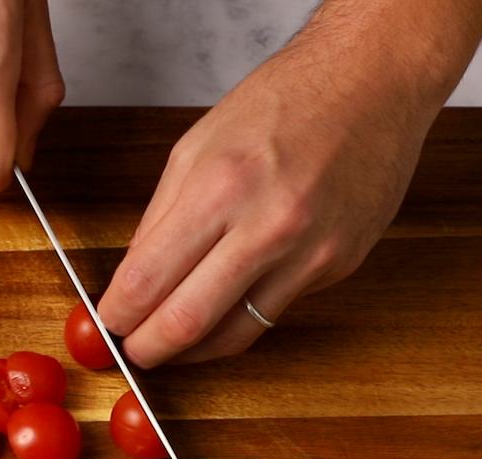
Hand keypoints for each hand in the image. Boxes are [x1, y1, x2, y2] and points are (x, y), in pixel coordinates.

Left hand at [96, 0, 481, 367]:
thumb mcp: (197, 146)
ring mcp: (309, 254)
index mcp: (219, 187)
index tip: (108, 323)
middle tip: (134, 352)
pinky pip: (275, 311)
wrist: (374, 83)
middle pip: (187, 322)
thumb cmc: (285, 101)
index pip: (146, 280)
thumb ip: (161, 217)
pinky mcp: (337, 267)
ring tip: (171, 345)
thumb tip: (133, 277)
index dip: (118, 315)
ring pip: (235, 335)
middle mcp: (267, 227)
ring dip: (193, 351)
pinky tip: (225, 305)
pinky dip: (241, 316)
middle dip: (148, 349)